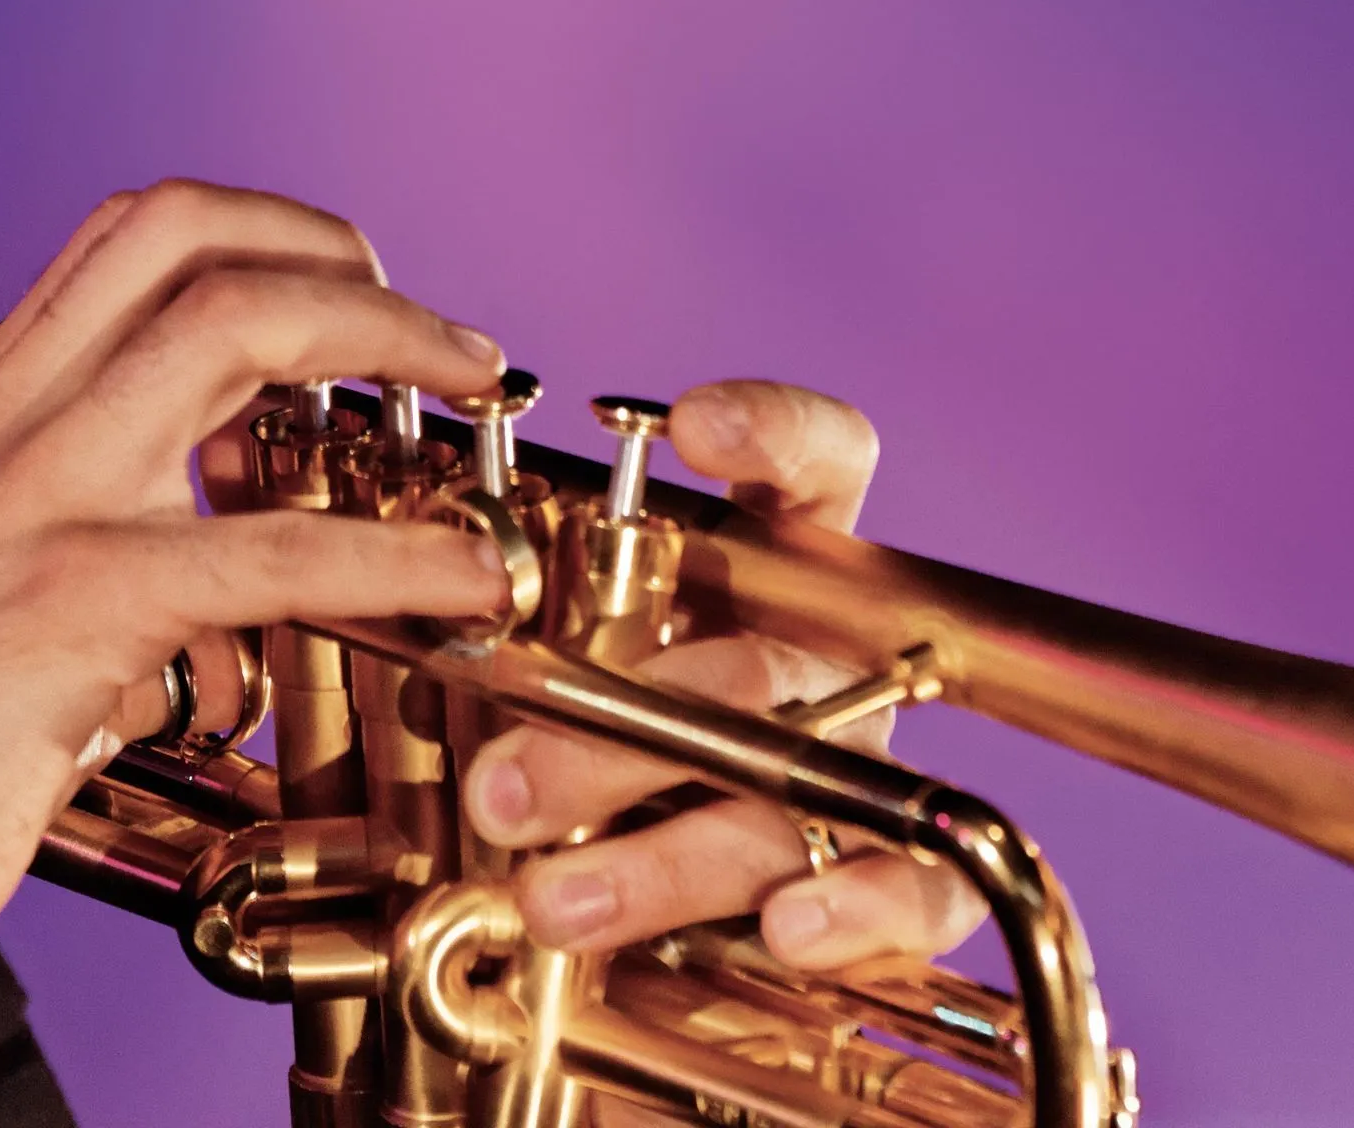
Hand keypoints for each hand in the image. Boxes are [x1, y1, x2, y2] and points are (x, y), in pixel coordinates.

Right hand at [0, 181, 509, 922]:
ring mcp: (40, 489)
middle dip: (336, 250)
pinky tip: (462, 576)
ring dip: (384, 334)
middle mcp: (11, 408)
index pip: (135, 231)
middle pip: (188, 235)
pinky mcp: (81, 597)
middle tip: (430, 327)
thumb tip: (237, 470)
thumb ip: (100, 478)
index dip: (268, 224)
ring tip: (468, 382)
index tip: (354, 275)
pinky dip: (395, 550)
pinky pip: (273, 543)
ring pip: (234, 325)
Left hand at [459, 382, 986, 970]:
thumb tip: (433, 651)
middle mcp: (825, 659)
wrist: (654, 886)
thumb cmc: (604, 739)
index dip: (773, 432)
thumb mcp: (561, 670)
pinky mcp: (903, 873)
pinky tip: (787, 930)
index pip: (815, 466)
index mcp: (769, 569)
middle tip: (502, 787)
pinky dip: (859, 909)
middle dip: (621, 730)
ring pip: (802, 789)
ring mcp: (869, 764)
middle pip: (754, 665)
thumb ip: (524, 644)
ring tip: (555, 898)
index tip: (691, 424)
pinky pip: (920, 888)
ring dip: (670, 854)